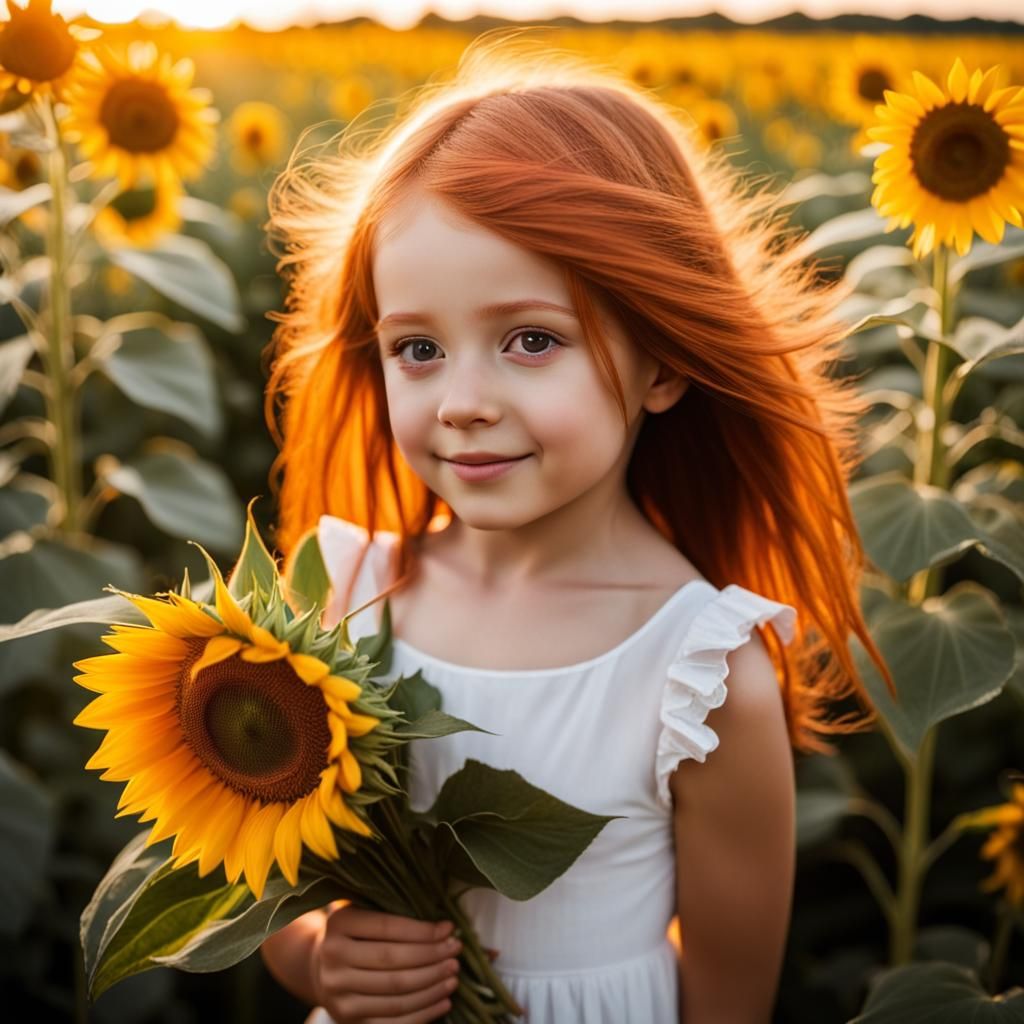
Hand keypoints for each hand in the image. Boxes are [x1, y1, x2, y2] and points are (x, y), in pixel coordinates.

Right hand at [311, 904, 462, 1022]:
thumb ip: (395, 912)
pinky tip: (443, 1001)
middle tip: (455, 951)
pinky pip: (393, 1021)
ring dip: (432, 985)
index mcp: (339, 924)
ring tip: (453, 975)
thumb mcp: (365, 912)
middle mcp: (333, 959)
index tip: (449, 929)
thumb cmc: (357, 934)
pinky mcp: (348, 1021)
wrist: (322, 968)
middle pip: (393, 961)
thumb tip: (445, 928)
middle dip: (431, 956)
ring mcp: (339, 994)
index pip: (388, 927)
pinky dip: (423, 1013)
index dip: (422, 930)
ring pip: (396, 994)